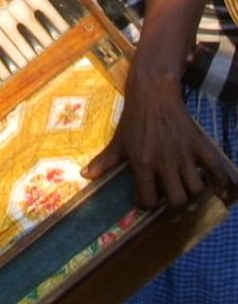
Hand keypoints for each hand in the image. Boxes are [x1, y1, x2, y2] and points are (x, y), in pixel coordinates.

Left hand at [84, 67, 234, 209]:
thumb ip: (103, 161)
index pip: (147, 199)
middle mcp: (164, 161)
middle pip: (177, 200)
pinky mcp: (198, 144)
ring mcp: (183, 153)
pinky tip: (218, 190)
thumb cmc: (133, 120)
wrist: (152, 95)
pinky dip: (220, 182)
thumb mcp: (117, 141)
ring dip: (192, 196)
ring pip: (196, 189)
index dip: (146, 206)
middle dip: (174, 208)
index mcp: (142, 162)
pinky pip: (215, 168)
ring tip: (186, 194)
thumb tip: (84, 176)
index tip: (147, 204)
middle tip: (171, 205)